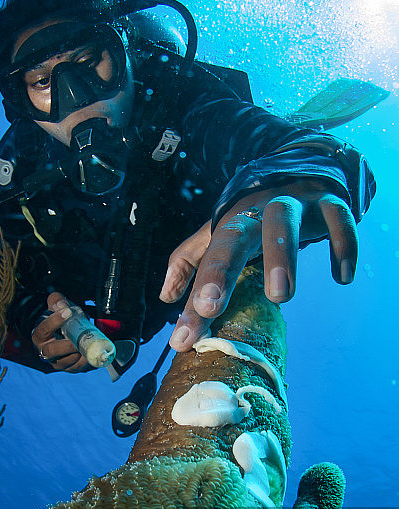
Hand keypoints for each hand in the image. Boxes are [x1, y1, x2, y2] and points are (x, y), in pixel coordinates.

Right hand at [31, 292, 89, 372]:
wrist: (69, 334)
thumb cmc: (62, 320)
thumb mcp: (58, 307)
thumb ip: (57, 301)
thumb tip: (61, 303)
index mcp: (39, 335)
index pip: (43, 330)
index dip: (54, 321)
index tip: (68, 311)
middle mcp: (44, 351)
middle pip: (51, 351)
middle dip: (66, 345)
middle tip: (79, 337)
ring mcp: (57, 362)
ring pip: (66, 362)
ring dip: (78, 354)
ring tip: (88, 344)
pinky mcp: (69, 368)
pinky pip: (77, 367)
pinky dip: (86, 360)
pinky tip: (92, 352)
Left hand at [160, 179, 357, 350]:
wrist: (300, 170)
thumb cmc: (255, 216)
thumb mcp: (219, 235)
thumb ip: (190, 263)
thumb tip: (164, 297)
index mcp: (230, 224)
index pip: (205, 264)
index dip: (192, 300)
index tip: (182, 338)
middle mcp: (256, 211)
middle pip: (233, 237)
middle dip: (220, 271)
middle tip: (210, 307)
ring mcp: (293, 203)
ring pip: (283, 221)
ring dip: (280, 255)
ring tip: (280, 296)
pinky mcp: (328, 202)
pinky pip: (337, 218)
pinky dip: (343, 244)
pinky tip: (342, 276)